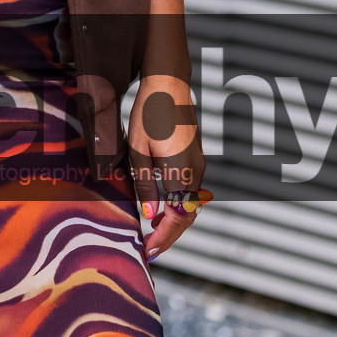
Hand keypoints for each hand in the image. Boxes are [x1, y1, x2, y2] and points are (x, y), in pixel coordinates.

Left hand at [128, 72, 206, 262]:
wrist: (169, 85)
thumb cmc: (149, 114)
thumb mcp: (138, 151)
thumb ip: (145, 184)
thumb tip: (150, 213)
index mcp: (182, 172)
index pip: (178, 217)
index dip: (164, 238)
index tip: (148, 251)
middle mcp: (196, 171)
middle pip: (188, 215)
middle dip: (170, 236)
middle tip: (150, 249)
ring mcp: (199, 164)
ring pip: (191, 204)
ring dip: (174, 221)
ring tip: (152, 234)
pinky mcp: (196, 158)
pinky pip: (190, 191)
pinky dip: (178, 206)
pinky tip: (161, 210)